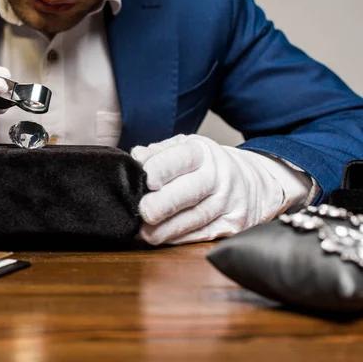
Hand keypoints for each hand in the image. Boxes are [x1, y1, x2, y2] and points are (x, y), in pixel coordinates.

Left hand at [131, 134, 304, 244]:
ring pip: (196, 218)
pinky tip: (162, 238)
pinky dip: (179, 239)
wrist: (251, 180)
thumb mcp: (185, 148)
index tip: (146, 180)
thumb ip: (157, 153)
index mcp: (203, 152)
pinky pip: (202, 234)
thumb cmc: (206, 164)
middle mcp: (219, 175)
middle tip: (143, 212)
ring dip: (167, 229)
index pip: (181, 159)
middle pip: (191, 191)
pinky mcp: (233, 224)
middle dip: (164, 203)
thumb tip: (135, 159)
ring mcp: (228, 201)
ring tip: (145, 233)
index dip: (161, 169)